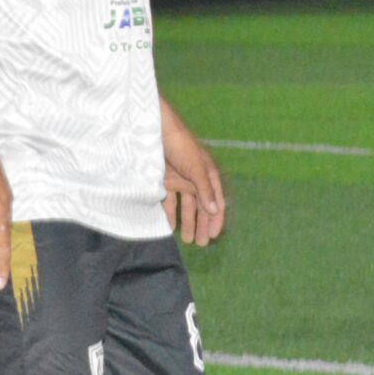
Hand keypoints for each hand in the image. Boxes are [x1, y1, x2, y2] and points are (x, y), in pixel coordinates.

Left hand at [160, 130, 227, 246]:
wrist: (156, 130)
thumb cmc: (180, 146)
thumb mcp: (195, 168)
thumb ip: (205, 190)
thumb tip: (216, 211)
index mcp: (208, 175)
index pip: (216, 201)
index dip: (217, 218)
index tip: (214, 235)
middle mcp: (196, 179)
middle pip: (202, 206)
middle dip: (203, 224)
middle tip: (201, 244)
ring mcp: (181, 180)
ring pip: (187, 206)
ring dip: (188, 222)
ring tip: (187, 240)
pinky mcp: (166, 181)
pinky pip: (170, 202)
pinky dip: (171, 214)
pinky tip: (169, 226)